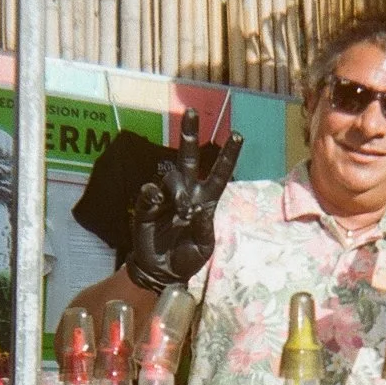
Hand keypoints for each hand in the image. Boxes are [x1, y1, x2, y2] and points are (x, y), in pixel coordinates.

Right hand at [125, 109, 242, 292]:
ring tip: (182, 211)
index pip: (219, 173)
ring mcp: (166, 197)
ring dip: (178, 189)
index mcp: (205, 201)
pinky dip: (153, 193)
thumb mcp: (204, 248)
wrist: (162, 272)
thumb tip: (200, 210)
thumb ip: (205, 230)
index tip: (238, 135)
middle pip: (188, 157)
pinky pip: (150, 191)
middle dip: (189, 134)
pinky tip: (157, 200)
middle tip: (191, 112)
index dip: (228, 155)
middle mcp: (186, 193)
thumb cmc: (187, 258)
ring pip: (171, 176)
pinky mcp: (147, 206)